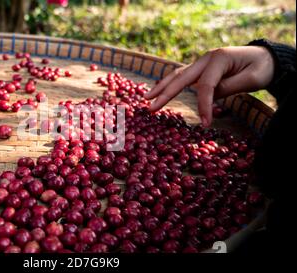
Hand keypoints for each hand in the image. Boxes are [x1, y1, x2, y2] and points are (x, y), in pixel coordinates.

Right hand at [145, 46, 274, 126]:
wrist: (266, 57)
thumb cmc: (262, 68)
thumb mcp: (251, 79)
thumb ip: (228, 88)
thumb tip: (208, 99)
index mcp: (219, 59)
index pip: (206, 86)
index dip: (203, 105)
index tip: (206, 123)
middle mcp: (206, 59)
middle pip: (181, 77)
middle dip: (164, 93)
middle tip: (149, 107)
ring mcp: (202, 63)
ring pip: (178, 75)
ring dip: (162, 87)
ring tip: (147, 98)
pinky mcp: (201, 69)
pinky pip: (183, 77)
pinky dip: (170, 85)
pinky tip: (159, 92)